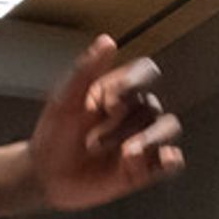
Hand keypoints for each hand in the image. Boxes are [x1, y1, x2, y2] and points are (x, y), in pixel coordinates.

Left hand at [28, 36, 183, 211]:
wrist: (47, 178)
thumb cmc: (54, 137)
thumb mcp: (64, 103)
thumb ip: (85, 71)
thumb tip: (107, 40)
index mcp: (118, 91)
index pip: (145, 73)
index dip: (132, 85)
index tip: (107, 105)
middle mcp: (134, 112)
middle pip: (151, 105)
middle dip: (124, 124)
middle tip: (94, 142)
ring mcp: (142, 140)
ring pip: (167, 128)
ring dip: (149, 139)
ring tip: (126, 154)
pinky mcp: (145, 168)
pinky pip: (171, 161)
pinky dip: (171, 159)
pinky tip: (163, 160)